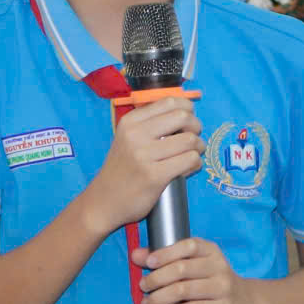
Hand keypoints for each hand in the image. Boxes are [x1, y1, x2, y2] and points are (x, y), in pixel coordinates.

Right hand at [89, 94, 202, 225]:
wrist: (104, 201)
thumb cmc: (122, 169)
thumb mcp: (127, 138)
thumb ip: (151, 124)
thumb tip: (186, 111)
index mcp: (130, 121)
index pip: (170, 102)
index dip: (187, 109)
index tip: (188, 121)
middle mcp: (136, 134)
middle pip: (183, 117)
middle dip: (196, 127)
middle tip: (193, 139)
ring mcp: (144, 155)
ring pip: (190, 140)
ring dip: (198, 148)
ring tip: (192, 155)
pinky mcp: (155, 176)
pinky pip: (190, 160)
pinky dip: (195, 164)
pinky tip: (188, 168)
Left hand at [135, 237, 260, 303]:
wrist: (247, 303)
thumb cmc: (213, 281)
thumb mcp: (195, 265)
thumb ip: (166, 258)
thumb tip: (135, 255)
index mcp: (210, 251)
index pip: (188, 246)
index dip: (166, 253)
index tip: (148, 263)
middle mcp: (218, 266)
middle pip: (182, 269)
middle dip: (157, 278)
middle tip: (142, 286)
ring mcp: (222, 288)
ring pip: (184, 290)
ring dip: (159, 298)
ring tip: (146, 303)